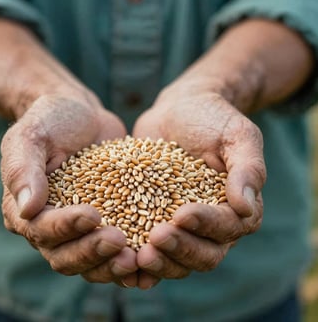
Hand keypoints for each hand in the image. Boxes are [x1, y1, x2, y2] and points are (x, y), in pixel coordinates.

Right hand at [1, 93, 138, 285]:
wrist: (80, 115)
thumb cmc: (51, 121)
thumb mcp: (31, 136)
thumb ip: (23, 170)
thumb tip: (27, 209)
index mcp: (25, 210)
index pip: (41, 230)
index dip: (65, 227)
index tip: (92, 215)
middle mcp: (50, 227)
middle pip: (65, 256)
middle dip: (92, 251)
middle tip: (119, 241)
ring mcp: (79, 229)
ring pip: (90, 261)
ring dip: (111, 264)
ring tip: (137, 258)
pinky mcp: (106, 222)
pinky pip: (114, 249)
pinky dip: (129, 257)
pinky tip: (149, 256)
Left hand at [132, 76, 264, 284]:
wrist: (178, 111)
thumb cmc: (212, 119)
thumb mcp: (237, 135)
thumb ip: (248, 168)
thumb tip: (246, 206)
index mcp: (236, 208)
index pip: (227, 227)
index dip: (206, 225)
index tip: (181, 214)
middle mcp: (212, 224)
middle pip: (204, 254)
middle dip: (180, 249)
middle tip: (155, 239)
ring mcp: (182, 226)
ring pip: (178, 259)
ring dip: (161, 262)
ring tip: (137, 255)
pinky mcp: (155, 220)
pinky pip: (151, 247)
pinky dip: (140, 259)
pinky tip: (125, 260)